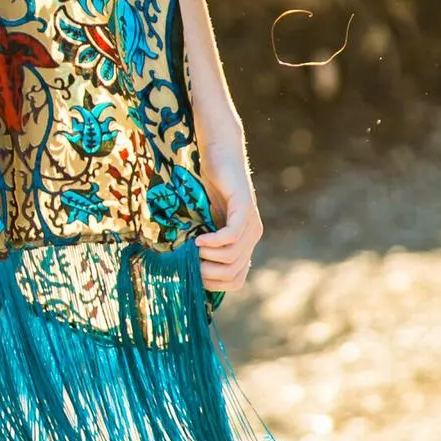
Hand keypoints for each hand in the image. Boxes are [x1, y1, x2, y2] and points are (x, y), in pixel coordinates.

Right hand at [195, 149, 262, 294]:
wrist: (220, 155)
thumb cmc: (209, 187)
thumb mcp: (205, 222)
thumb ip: (205, 243)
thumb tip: (187, 271)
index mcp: (245, 243)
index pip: (236, 280)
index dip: (214, 285)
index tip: (193, 276)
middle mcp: (252, 236)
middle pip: (233, 272)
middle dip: (208, 274)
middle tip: (189, 265)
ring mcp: (251, 223)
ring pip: (232, 256)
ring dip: (209, 258)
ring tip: (193, 249)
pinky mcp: (244, 208)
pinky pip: (231, 236)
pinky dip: (213, 242)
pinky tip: (198, 239)